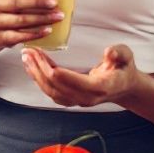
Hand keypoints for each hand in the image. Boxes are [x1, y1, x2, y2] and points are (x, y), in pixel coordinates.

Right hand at [0, 0, 63, 51]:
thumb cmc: (7, 6)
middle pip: (16, 3)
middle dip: (38, 3)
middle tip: (54, 3)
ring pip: (20, 20)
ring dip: (41, 19)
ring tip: (56, 17)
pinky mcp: (0, 37)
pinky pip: (19, 36)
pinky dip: (35, 33)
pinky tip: (47, 30)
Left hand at [21, 44, 138, 107]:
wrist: (124, 87)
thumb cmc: (124, 68)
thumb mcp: (127, 56)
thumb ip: (120, 53)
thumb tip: (109, 51)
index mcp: (98, 86)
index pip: (70, 81)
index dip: (53, 69)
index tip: (40, 54)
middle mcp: (85, 98)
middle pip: (56, 86)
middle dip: (39, 68)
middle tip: (28, 51)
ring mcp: (77, 101)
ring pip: (51, 91)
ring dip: (36, 74)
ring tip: (26, 57)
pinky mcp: (71, 99)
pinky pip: (51, 92)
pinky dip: (40, 80)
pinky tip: (32, 68)